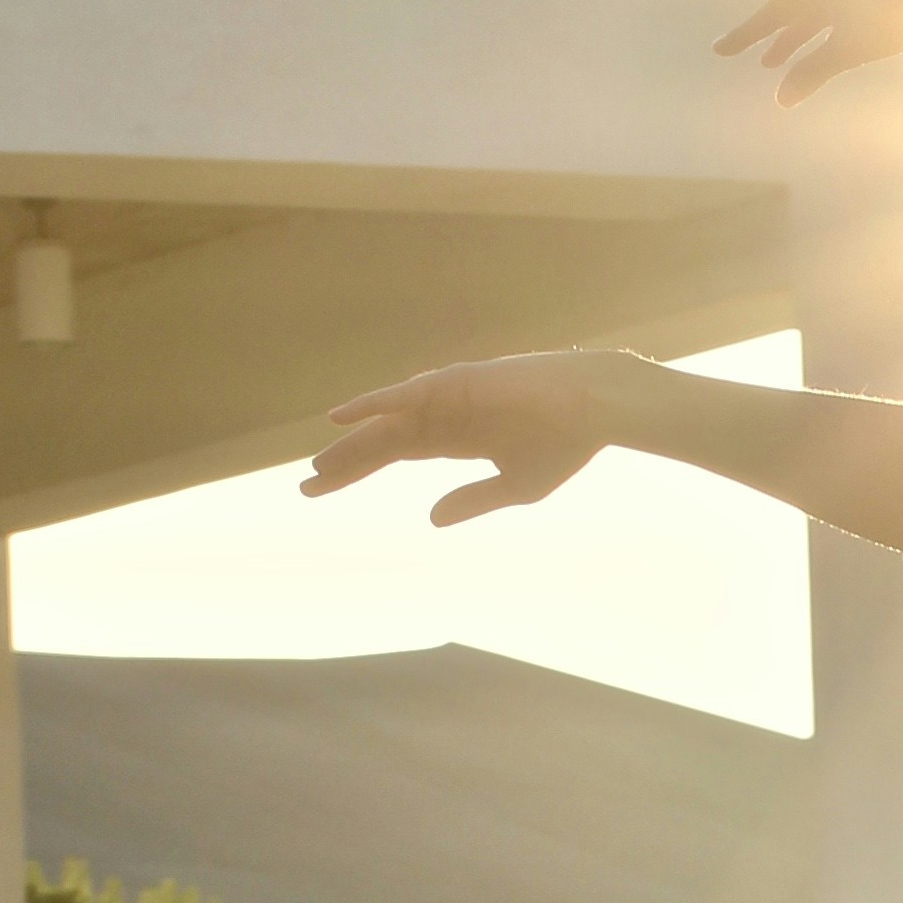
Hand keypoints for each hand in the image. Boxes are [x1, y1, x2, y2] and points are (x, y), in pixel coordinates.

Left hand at [301, 351, 633, 525]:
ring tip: (316, 467)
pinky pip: (406, 396)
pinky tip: (341, 418)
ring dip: (351, 444)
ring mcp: (447, 398)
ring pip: (386, 424)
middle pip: (380, 442)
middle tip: (305, 485)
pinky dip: (373, 403)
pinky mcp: (457, 383)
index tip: (321, 489)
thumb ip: (471, 500)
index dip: (356, 471)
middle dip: (344, 463)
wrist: (596, 407)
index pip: (393, 454)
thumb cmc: (565, 444)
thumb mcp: (515, 486)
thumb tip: (429, 519)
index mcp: (456, 439)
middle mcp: (443, 416)